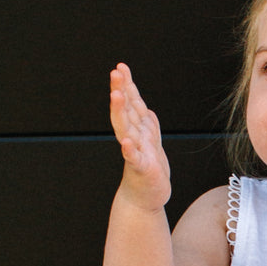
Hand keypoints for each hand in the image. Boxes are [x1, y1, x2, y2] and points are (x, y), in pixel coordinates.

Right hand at [110, 63, 170, 208]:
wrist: (146, 198)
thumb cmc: (147, 170)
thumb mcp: (151, 143)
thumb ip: (147, 125)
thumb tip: (145, 108)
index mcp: (137, 130)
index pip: (131, 104)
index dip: (127, 86)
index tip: (121, 67)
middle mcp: (133, 138)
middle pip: (124, 111)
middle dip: (120, 91)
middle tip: (115, 73)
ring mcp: (135, 152)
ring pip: (126, 130)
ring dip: (120, 112)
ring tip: (116, 96)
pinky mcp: (140, 169)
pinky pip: (134, 158)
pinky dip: (130, 151)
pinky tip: (126, 142)